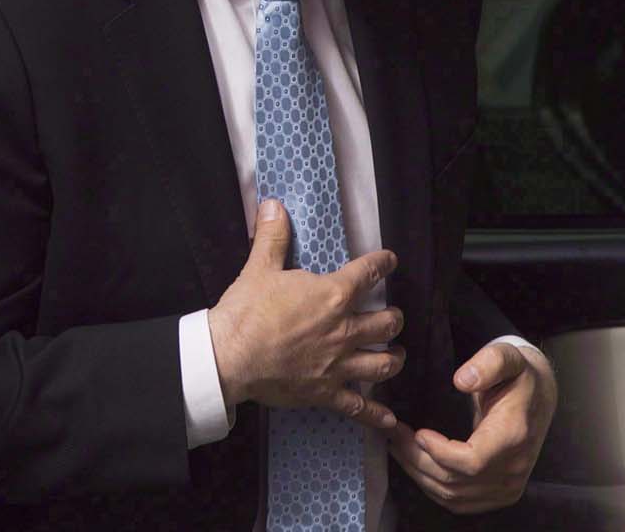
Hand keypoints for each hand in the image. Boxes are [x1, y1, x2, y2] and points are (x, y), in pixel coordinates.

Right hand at [207, 198, 405, 429]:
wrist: (229, 356)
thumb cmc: (246, 311)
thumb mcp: (259, 267)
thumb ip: (273, 236)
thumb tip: (274, 205)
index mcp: (332, 296)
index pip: (368, 273)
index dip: (383, 264)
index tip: (390, 261)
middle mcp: (344, 330)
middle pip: (386, 324)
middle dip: (394, 318)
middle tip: (392, 317)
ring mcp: (338, 364)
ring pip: (382, 364)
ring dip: (392, 358)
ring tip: (394, 355)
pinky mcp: (326, 392)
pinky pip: (358, 406)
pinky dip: (375, 414)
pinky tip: (387, 420)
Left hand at [390, 341, 556, 513]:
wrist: (538, 396)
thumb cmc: (518, 375)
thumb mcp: (508, 356)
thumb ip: (488, 362)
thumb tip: (462, 380)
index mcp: (514, 436)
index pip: (472, 461)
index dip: (439, 452)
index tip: (417, 431)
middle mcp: (513, 467)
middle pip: (456, 480)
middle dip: (417, 459)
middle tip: (394, 434)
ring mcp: (508, 486)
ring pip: (453, 495)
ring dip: (419, 473)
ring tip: (398, 446)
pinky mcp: (500, 493)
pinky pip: (460, 502)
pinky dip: (433, 487)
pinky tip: (416, 465)